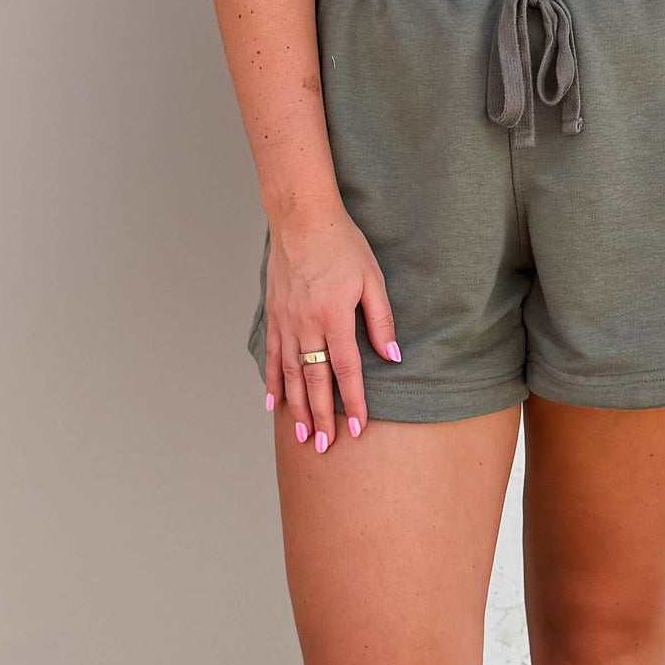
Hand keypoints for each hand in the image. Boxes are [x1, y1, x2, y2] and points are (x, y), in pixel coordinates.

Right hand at [263, 201, 398, 454]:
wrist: (302, 218)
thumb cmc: (342, 245)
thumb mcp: (373, 279)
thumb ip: (381, 320)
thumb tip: (392, 356)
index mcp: (334, 317)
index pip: (346, 371)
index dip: (353, 403)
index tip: (358, 429)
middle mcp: (307, 324)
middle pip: (315, 381)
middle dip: (320, 417)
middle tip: (323, 446)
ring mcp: (286, 321)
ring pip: (290, 374)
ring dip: (296, 407)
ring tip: (301, 434)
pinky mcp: (274, 315)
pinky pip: (273, 355)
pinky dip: (272, 382)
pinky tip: (274, 403)